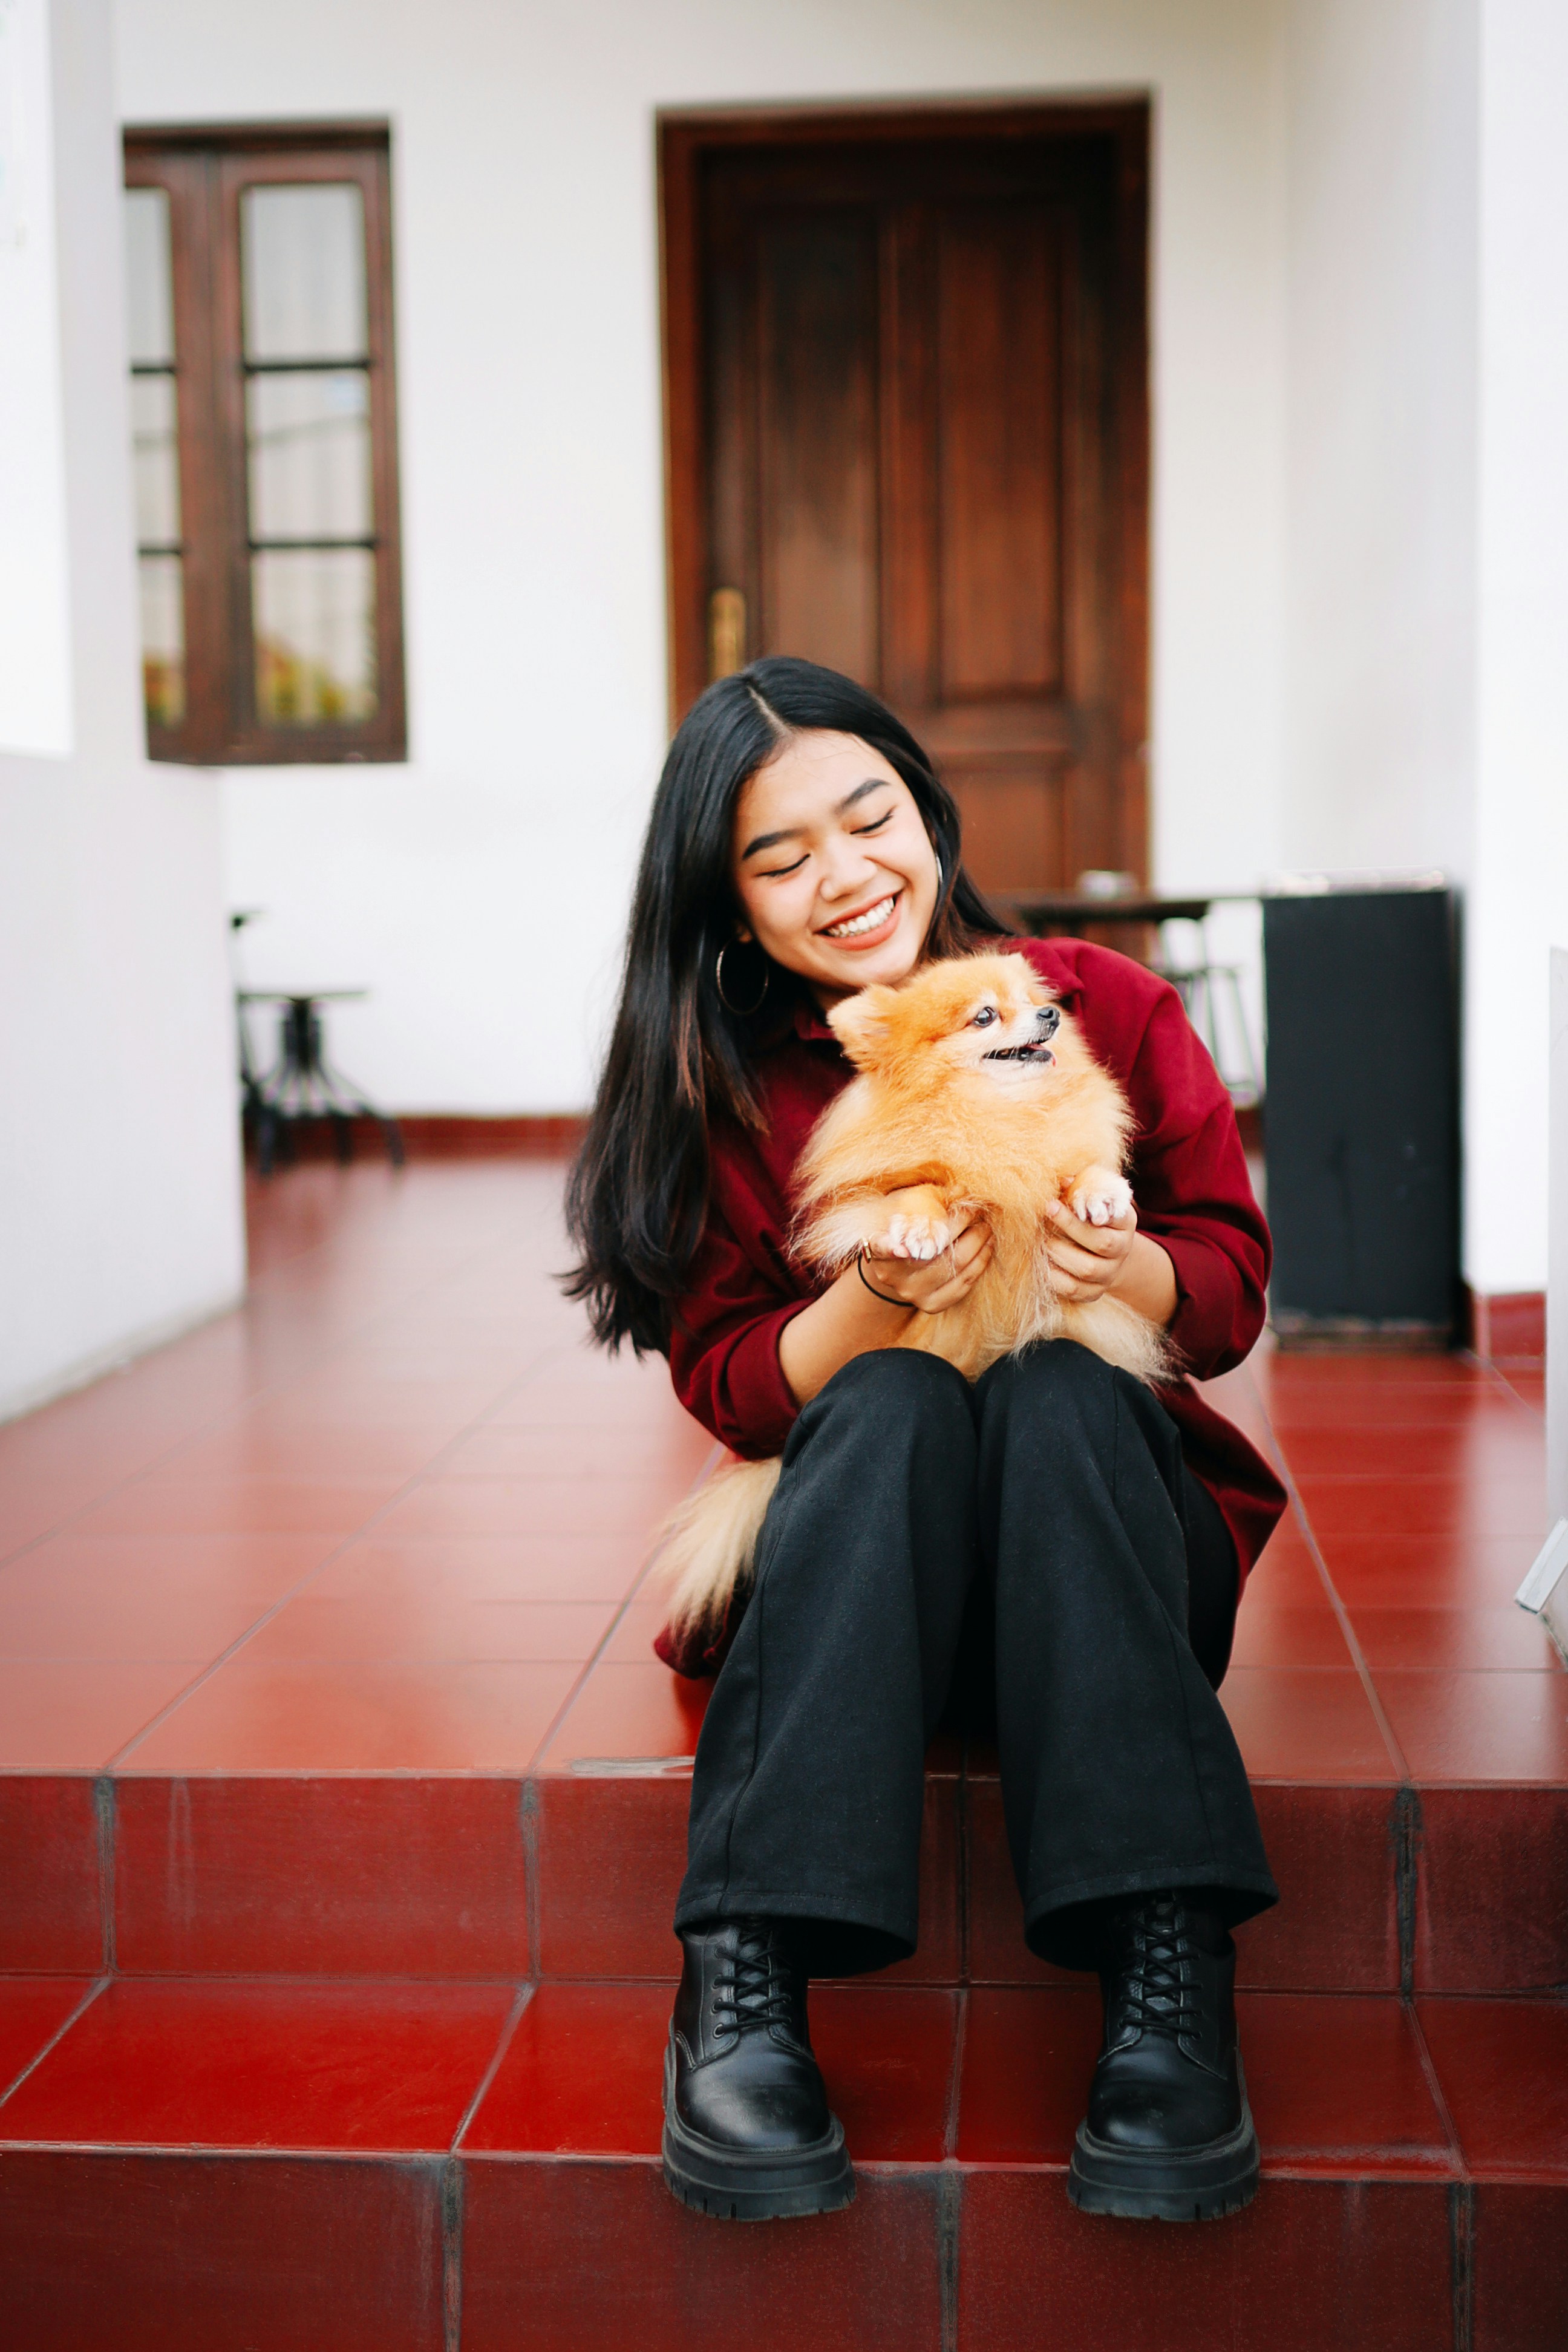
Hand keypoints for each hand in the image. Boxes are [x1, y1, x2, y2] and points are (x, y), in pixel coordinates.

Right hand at [862, 1193, 992, 1314]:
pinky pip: (963, 1284)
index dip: (890, 1249)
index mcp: (880, 1251)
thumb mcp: (905, 1215)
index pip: (880, 1247)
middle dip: (962, 1225)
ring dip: (978, 1243)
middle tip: (976, 1209)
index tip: (902, 1250)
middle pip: (933, 1252)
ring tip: (986, 1226)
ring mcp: (913, 1294)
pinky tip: (987, 1246)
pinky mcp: (931, 1305)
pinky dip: (980, 1262)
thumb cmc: (905, 1234)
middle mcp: (894, 1276)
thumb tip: (961, 1190)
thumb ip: (927, 1202)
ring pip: (954, 1267)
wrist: (897, 1274)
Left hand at [1043, 1196, 1180, 1327]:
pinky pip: (1073, 1289)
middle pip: (1102, 1243)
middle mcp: (1122, 1250)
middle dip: (1070, 1226)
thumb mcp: (1090, 1199)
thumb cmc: (1088, 1218)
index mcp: (1124, 1222)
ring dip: (1059, 1252)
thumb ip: (1081, 1189)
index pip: (1116, 1215)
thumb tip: (1063, 1181)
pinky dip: (1053, 1276)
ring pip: (1087, 1268)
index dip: (1094, 1207)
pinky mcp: (1093, 1293)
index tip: (1067, 1192)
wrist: (1102, 1255)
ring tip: (1041, 1239)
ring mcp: (1109, 1274)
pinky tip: (1041, 1261)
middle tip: (1047, 1210)